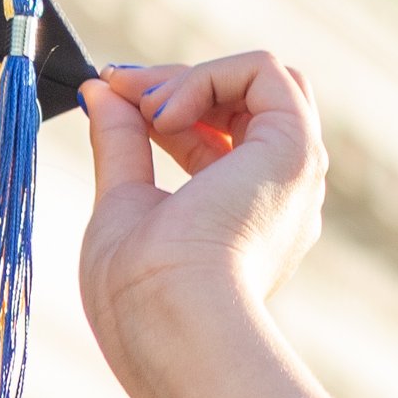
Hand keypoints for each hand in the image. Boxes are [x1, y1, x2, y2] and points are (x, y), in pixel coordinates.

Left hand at [77, 52, 327, 397]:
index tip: (108, 96)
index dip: (161, 107)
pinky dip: (206, 76)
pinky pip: (264, 72)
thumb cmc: (140, 296)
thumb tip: (102, 93)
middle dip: (176, 85)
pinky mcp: (295, 150)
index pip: (215, 136)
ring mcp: (292, 173)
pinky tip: (166, 115)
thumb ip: (120, 146)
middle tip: (118, 89)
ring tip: (145, 111)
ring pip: (262, 82)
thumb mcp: (122, 205)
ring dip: (189, 79)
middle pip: (245, 102)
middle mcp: (277, 196)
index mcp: (241, 221)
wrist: (172, 326)